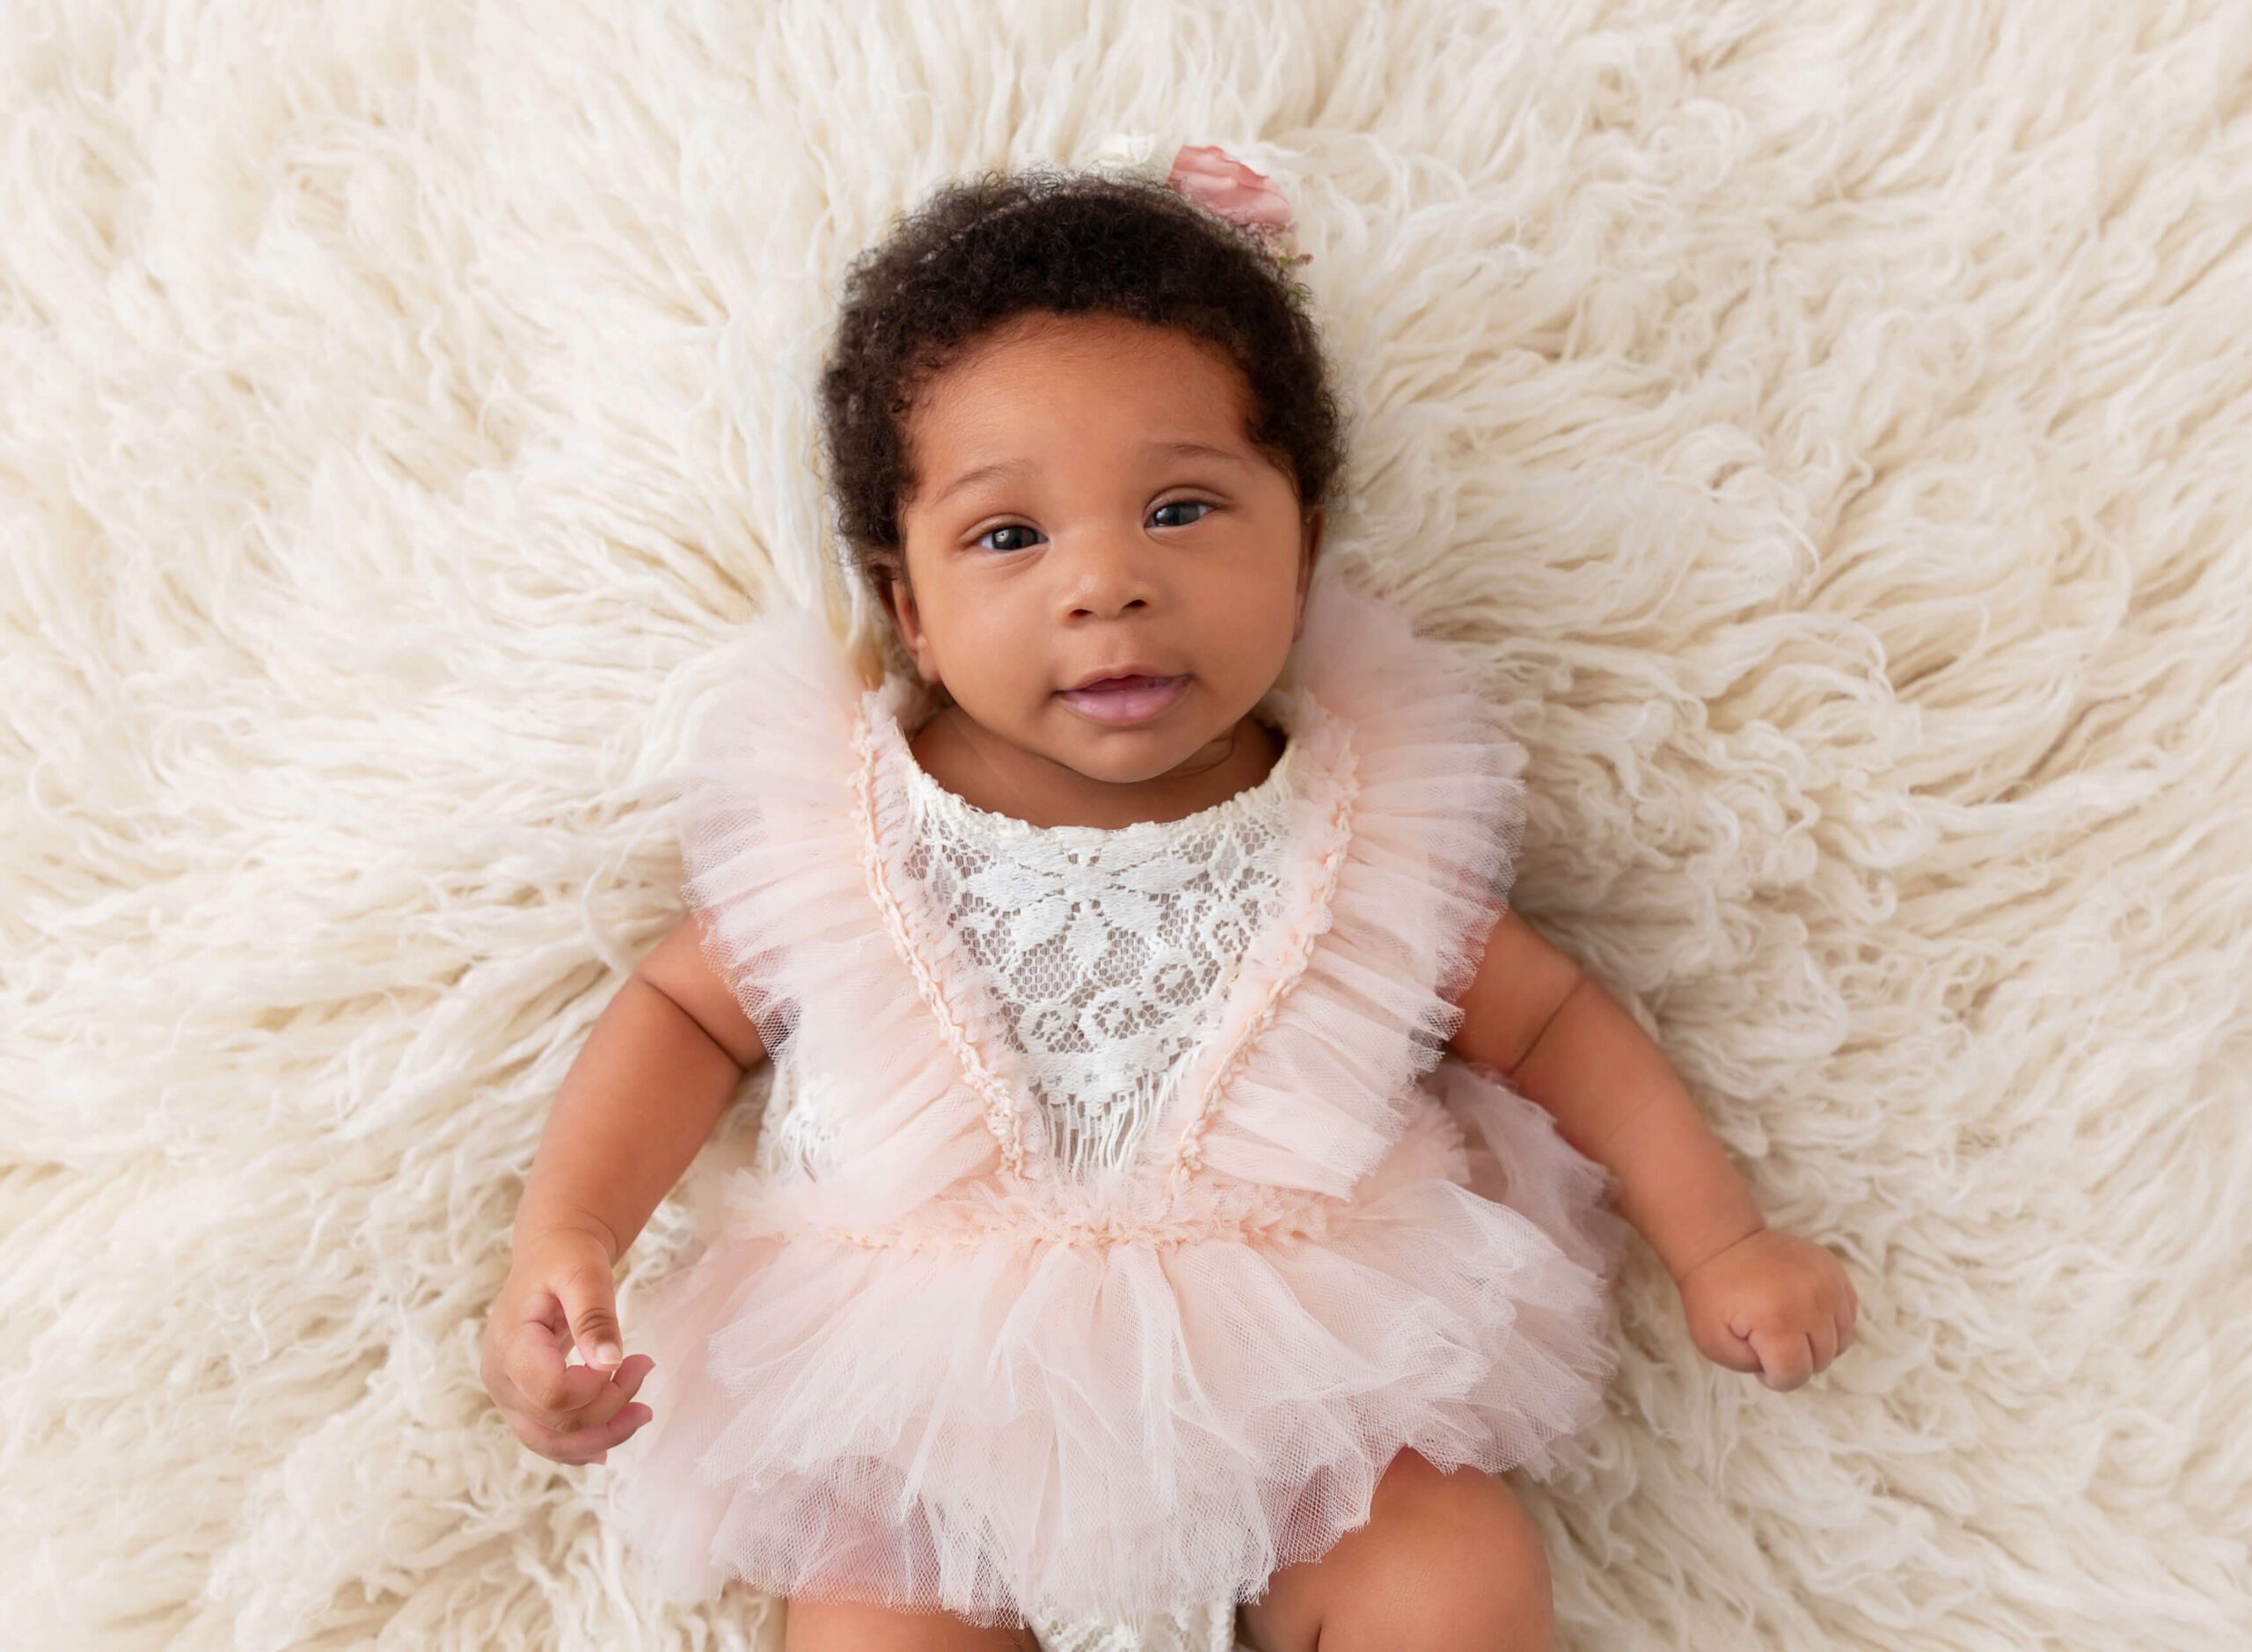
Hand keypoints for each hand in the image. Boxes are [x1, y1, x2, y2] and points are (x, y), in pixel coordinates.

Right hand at [481, 1225, 655, 1463]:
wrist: (551, 1255)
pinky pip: (547, 1438)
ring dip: (601, 1437)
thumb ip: (594, 1316)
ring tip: (643, 1413)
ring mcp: (506, 1394)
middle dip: (611, 1408)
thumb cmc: (566, 1258)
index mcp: (510, 1344)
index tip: (630, 1357)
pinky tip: (609, 1443)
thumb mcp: (585, 1273)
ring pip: (550, 1442)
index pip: (553, 1393)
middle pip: (555, 1423)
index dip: (597, 1388)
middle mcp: (499, 1377)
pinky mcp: (521, 1401)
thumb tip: (610, 1364)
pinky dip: (581, 1445)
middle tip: (647, 1367)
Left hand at [1675, 1227, 1859, 1390]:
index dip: (1773, 1376)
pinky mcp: (1834, 1270)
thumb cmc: (1712, 1295)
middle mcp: (1811, 1301)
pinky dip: (1830, 1324)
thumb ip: (1751, 1366)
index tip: (1756, 1355)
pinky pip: (1848, 1316)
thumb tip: (1785, 1367)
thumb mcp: (1714, 1343)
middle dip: (1794, 1361)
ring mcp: (1827, 1283)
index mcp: (1778, 1321)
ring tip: (1787, 1328)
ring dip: (1815, 1344)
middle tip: (1768, 1340)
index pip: (1794, 1375)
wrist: (1721, 1242)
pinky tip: (1804, 1315)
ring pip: (1840, 1342)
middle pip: (1820, 1360)